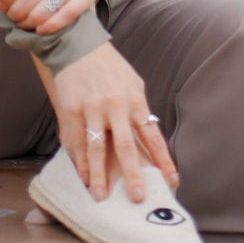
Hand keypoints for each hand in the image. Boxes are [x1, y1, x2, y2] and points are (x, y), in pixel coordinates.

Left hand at [0, 0, 111, 35]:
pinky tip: (41, 26)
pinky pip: (64, 20)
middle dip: (12, 13)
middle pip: (20, 9)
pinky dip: (48, 28)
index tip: (4, 0)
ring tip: (26, 17)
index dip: (0, 2)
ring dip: (27, 23)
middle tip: (15, 9)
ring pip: (38, 18)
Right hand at [45, 43, 178, 202]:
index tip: (172, 181)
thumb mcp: (133, 84)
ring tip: (100, 196)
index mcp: (135, 101)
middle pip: (126, 146)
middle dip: (132, 174)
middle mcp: (116, 106)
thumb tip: (148, 138)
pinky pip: (76, 141)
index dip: (163, 160)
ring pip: (97, 148)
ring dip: (99, 175)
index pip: (153, 136)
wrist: (79, 46)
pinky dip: (79, 161)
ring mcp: (92, 109)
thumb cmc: (110, 68)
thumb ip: (139, 111)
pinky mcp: (72, 109)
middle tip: (137, 196)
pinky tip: (83, 177)